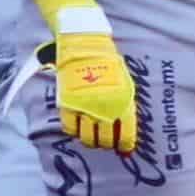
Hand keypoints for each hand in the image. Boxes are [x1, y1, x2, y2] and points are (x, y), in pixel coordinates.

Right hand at [49, 26, 138, 154]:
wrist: (86, 46)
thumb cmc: (109, 64)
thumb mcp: (125, 84)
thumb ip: (126, 107)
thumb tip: (125, 130)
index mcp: (122, 104)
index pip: (125, 135)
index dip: (125, 145)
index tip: (124, 149)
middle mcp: (104, 109)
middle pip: (105, 140)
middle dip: (107, 143)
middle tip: (106, 140)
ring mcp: (85, 108)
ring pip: (87, 138)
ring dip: (91, 140)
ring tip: (92, 134)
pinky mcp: (68, 105)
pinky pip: (70, 128)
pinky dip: (74, 130)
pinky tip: (78, 126)